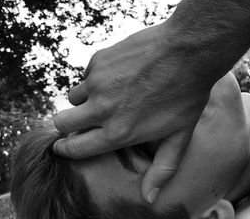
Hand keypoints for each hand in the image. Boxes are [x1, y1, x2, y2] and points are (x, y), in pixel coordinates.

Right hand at [53, 22, 214, 202]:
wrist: (188, 51)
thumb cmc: (187, 94)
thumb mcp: (180, 135)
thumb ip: (162, 168)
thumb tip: (149, 198)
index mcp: (118, 132)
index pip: (75, 147)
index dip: (66, 148)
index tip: (64, 145)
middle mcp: (102, 108)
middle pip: (61, 122)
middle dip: (68, 124)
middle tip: (83, 120)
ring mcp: (97, 82)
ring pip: (73, 96)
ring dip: (85, 99)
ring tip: (110, 94)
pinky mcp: (99, 60)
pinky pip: (87, 74)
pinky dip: (97, 77)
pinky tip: (121, 73)